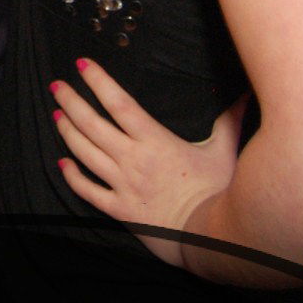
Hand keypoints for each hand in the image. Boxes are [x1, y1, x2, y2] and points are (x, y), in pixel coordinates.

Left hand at [49, 57, 246, 267]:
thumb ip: (229, 122)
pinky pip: (88, 191)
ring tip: (57, 115)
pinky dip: (72, 177)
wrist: (211, 239)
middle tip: (56, 86)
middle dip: (71, 102)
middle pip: (92, 125)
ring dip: (67, 132)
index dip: (98, 81)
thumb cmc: (219, 192)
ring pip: (85, 153)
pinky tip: (62, 164)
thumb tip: (246, 94)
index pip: (119, 104)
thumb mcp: (224, 153)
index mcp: (155, 141)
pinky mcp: (119, 209)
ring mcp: (123, 185)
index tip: (82, 64)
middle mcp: (133, 159)